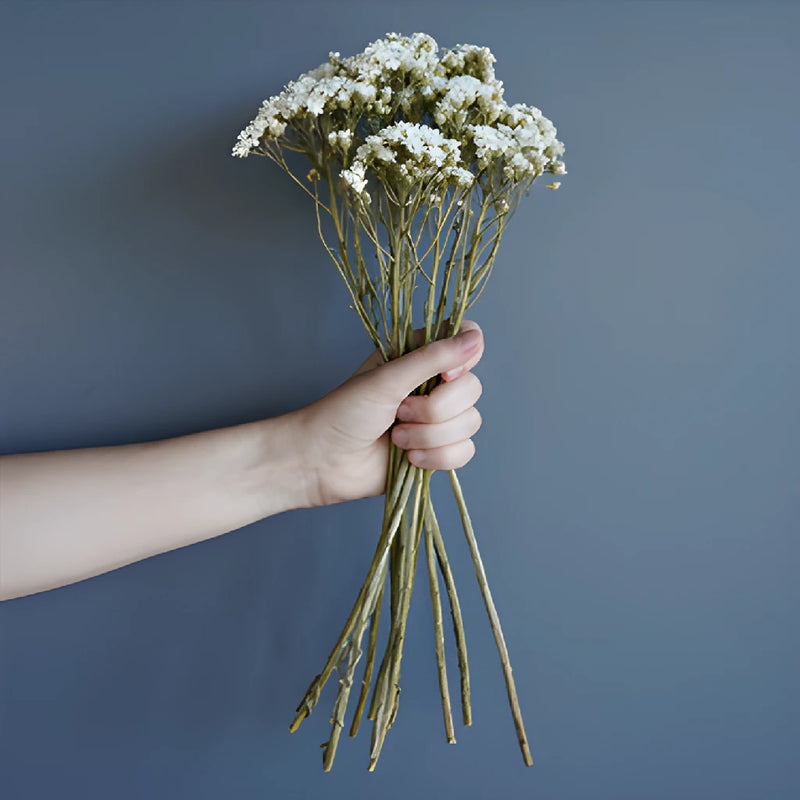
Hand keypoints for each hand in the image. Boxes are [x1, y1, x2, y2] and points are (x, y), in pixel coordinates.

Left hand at [297, 320, 484, 506]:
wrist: (322, 462)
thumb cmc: (343, 413)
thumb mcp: (387, 379)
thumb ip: (432, 357)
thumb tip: (475, 338)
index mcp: (420, 355)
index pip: (467, 340)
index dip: (465, 359)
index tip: (444, 376)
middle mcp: (433, 384)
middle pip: (472, 389)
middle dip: (435, 409)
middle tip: (399, 412)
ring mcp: (437, 420)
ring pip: (469, 423)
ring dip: (429, 436)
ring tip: (396, 437)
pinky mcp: (437, 451)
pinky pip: (463, 452)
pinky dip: (436, 458)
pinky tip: (409, 458)